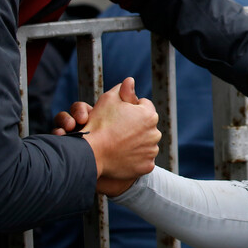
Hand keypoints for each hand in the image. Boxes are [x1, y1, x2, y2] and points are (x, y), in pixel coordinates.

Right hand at [55, 78, 159, 195]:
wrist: (92, 153)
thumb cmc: (100, 124)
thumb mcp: (109, 99)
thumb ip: (123, 89)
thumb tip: (131, 81)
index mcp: (150, 115)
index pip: (144, 106)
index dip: (130, 108)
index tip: (119, 114)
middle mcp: (155, 133)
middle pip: (146, 126)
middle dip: (135, 126)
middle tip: (118, 130)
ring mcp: (151, 151)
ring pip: (145, 144)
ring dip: (136, 143)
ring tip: (118, 144)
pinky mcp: (147, 166)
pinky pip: (143, 160)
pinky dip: (135, 159)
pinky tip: (122, 156)